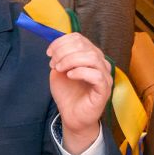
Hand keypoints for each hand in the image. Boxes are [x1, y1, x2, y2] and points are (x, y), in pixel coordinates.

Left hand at [47, 33, 112, 153]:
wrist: (72, 115)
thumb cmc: (68, 93)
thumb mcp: (59, 71)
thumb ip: (59, 57)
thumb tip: (56, 48)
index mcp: (90, 55)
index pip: (79, 39)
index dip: (61, 42)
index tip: (49, 52)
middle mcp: (100, 63)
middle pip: (84, 46)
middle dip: (63, 51)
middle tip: (53, 63)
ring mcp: (104, 76)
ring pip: (92, 57)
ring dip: (71, 60)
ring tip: (60, 69)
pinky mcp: (104, 89)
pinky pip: (96, 75)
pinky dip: (80, 72)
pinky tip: (70, 76)